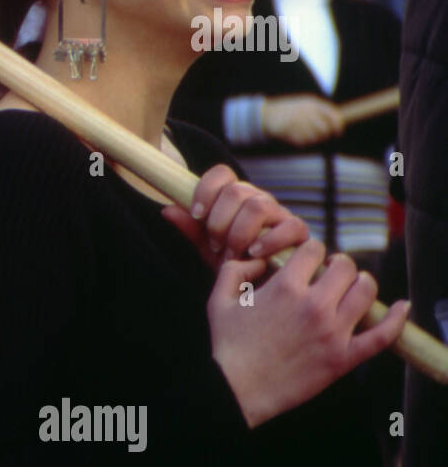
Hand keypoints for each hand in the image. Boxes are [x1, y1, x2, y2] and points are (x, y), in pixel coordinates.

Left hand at [161, 164, 309, 269]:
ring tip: (232, 255)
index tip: (196, 215)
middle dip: (220, 221)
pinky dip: (269, 241)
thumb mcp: (208, 249)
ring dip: (239, 232)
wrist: (260, 292)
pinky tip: (254, 255)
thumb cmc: (234, 267)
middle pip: (237, 190)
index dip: (206, 190)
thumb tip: (166, 208)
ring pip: (258, 205)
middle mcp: (258, 201)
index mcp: (235, 198)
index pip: (222, 174)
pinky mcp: (300, 233)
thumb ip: (191, 229)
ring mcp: (280, 214)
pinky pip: (290, 226)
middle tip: (215, 245)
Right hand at [207, 242, 410, 427]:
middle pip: (346, 267)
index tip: (308, 259)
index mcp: (285, 287)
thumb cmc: (226, 346)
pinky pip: (382, 336)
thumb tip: (256, 262)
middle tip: (331, 273)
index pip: (314, 249)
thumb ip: (234, 271)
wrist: (237, 390)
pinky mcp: (344, 358)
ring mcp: (333, 332)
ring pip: (366, 291)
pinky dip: (396, 320)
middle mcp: (314, 305)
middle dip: (338, 265)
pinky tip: (401, 308)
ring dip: (362, 284)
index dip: (311, 250)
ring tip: (353, 288)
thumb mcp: (218, 300)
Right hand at [262, 94, 344, 146]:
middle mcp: (306, 111)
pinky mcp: (289, 131)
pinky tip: (295, 136)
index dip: (338, 125)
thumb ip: (321, 111)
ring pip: (314, 137)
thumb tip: (338, 122)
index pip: (333, 115)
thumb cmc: (289, 111)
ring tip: (304, 135)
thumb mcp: (305, 105)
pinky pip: (302, 141)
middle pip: (324, 129)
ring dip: (311, 139)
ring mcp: (297, 121)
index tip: (338, 132)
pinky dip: (300, 142)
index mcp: (312, 103)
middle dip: (323, 134)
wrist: (266, 114)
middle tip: (318, 135)